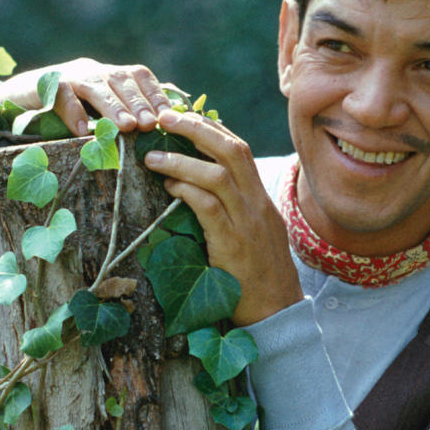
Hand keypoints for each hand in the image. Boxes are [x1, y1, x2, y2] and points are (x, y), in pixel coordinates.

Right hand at [0, 58, 171, 134]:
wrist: (17, 99)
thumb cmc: (64, 111)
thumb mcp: (96, 111)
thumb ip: (122, 115)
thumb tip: (159, 130)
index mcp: (109, 74)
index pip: (140, 76)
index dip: (156, 94)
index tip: (170, 115)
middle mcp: (92, 70)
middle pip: (121, 80)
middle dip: (139, 102)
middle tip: (151, 124)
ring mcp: (68, 75)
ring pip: (95, 86)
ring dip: (113, 106)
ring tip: (126, 126)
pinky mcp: (43, 85)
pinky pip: (60, 96)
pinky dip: (72, 112)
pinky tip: (81, 131)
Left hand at [143, 109, 301, 325]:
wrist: (277, 313)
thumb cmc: (258, 276)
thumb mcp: (254, 234)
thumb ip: (235, 209)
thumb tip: (200, 188)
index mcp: (261, 198)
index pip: (239, 149)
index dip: (210, 128)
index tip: (182, 116)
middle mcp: (258, 204)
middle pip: (232, 150)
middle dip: (196, 128)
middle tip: (164, 118)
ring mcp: (249, 224)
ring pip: (219, 175)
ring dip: (182, 160)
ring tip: (152, 156)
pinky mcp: (234, 245)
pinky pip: (210, 208)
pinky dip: (188, 191)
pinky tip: (169, 186)